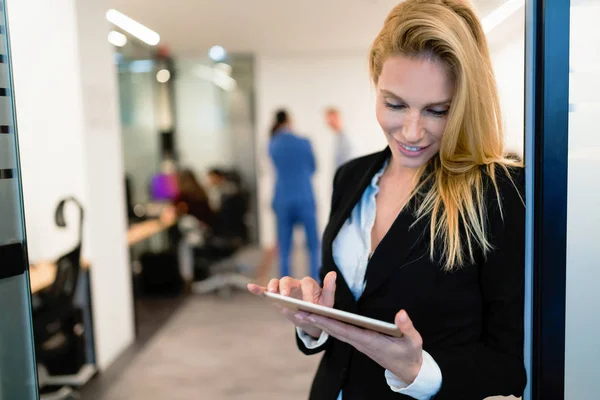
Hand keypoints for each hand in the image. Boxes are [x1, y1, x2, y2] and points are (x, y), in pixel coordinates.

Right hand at [247, 271, 336, 338]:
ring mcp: (284, 289)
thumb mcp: (328, 301)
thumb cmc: (320, 308)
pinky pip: (266, 291)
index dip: (307, 294)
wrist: (312, 317)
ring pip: (277, 283)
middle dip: (286, 287)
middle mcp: (295, 284)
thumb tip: (333, 273)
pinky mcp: (276, 296)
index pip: (306, 284)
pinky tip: (250, 287)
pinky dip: (258, 289)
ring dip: (273, 287)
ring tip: (272, 294)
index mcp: (309, 284)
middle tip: (286, 296)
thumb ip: (330, 288)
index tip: (309, 305)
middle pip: (288, 280)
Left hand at [307, 310, 422, 383]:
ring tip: (302, 312)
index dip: (329, 322)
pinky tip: (319, 318)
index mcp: (371, 341)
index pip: (346, 330)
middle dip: (316, 320)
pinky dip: (328, 324)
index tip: (314, 314)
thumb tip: (401, 313)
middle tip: (297, 311)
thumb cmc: (409, 354)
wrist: (408, 370)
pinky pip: (340, 332)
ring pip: (335, 332)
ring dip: (318, 322)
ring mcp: (359, 343)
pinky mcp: (360, 342)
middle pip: (334, 330)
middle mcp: (361, 342)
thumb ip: (406, 327)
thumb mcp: (413, 341)